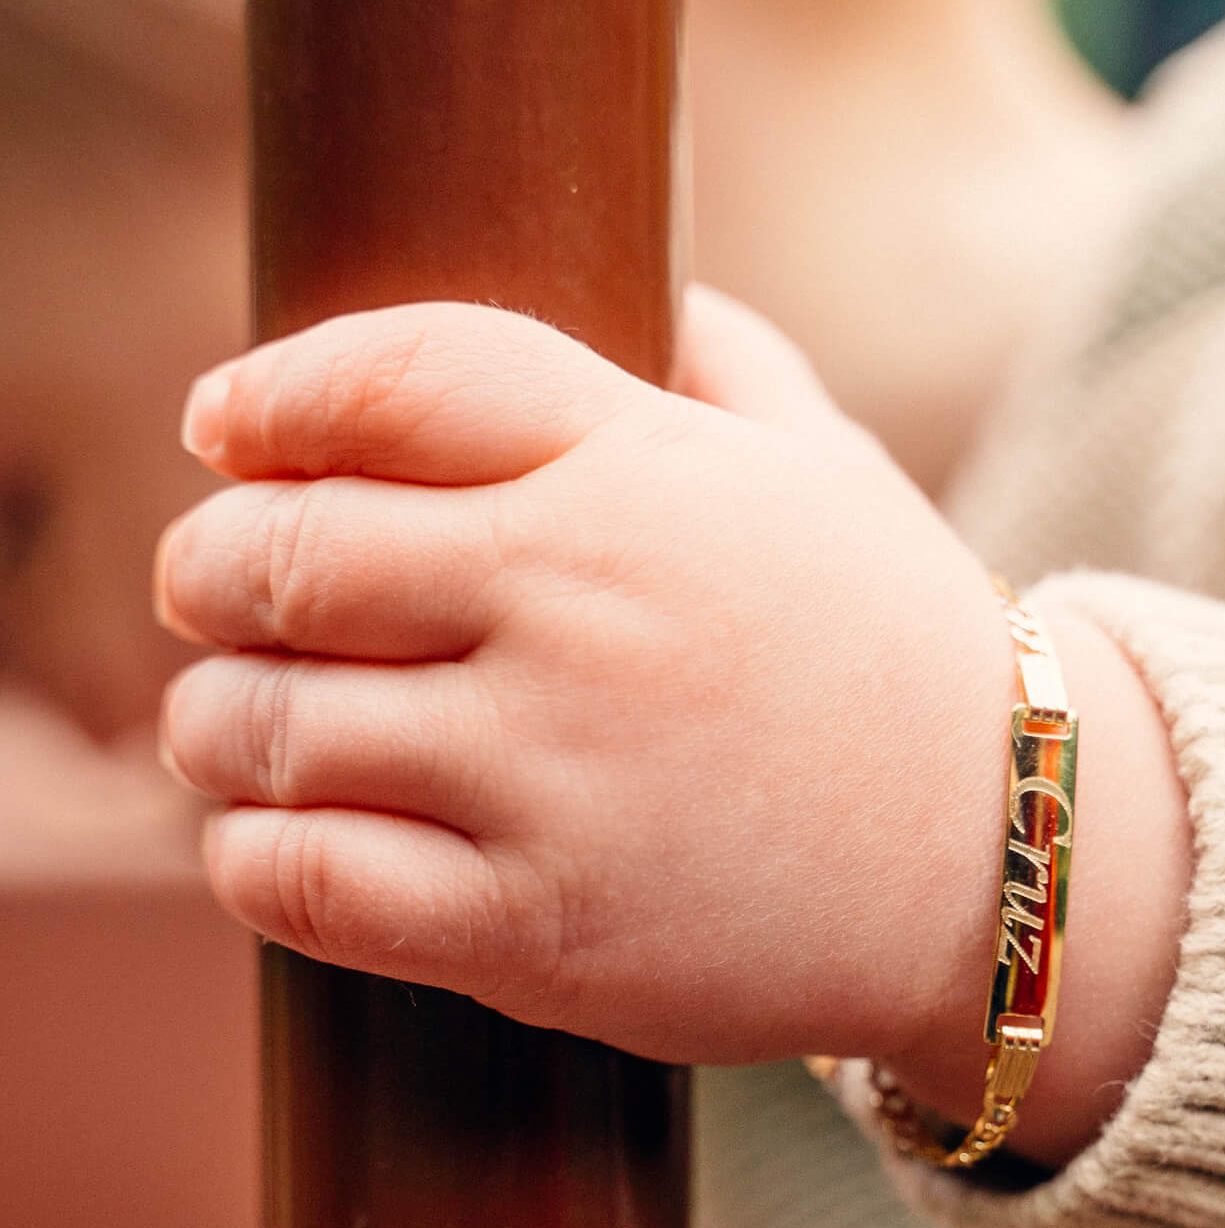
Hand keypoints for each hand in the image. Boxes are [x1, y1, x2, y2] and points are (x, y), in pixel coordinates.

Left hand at [155, 295, 1192, 1162]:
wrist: (1007, 871)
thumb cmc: (906, 663)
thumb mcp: (839, 476)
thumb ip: (730, 366)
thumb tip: (655, 295)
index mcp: (646, 475)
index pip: (393, 381)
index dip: (275, 397)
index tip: (227, 430)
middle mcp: (584, 608)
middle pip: (288, 553)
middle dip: (214, 571)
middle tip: (216, 594)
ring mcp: (558, 776)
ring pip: (269, 727)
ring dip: (217, 726)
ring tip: (234, 729)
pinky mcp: (541, 932)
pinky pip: (308, 882)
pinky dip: (255, 857)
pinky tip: (278, 839)